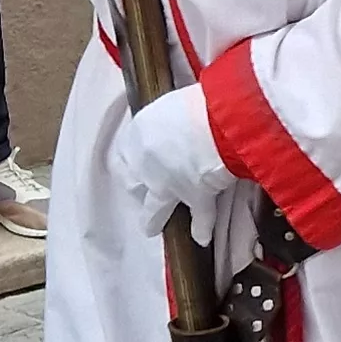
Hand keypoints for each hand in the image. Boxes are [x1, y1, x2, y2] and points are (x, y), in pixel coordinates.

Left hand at [109, 85, 247, 239]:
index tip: (133, 162)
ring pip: (155, 207)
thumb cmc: (194, 104)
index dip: (130, 159)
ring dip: (153, 219)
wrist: (214, 126)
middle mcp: (146, 164)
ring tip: (151, 229)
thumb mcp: (173, 103)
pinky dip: (201, 227)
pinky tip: (202, 238)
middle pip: (134, 182)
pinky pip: (199, 216)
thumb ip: (171, 117)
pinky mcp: (195, 197)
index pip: (126, 152)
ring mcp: (168, 185)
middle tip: (139, 192)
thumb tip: (179, 116)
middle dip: (137, 188)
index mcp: (138, 134)